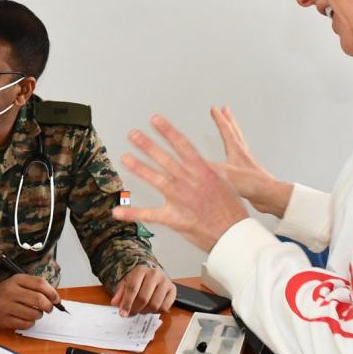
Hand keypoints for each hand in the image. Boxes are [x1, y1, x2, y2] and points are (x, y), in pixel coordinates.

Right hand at [0, 273, 59, 329]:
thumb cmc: (7, 291)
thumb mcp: (19, 282)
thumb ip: (37, 286)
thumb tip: (55, 298)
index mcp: (16, 280)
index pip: (40, 284)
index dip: (52, 293)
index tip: (56, 299)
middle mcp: (10, 292)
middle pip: (39, 300)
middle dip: (48, 306)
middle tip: (49, 308)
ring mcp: (5, 307)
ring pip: (33, 314)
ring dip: (39, 315)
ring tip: (35, 313)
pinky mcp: (2, 320)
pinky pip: (25, 324)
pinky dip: (30, 323)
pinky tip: (26, 318)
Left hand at [110, 265, 175, 316]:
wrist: (153, 276)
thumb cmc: (138, 281)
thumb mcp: (126, 284)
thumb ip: (120, 294)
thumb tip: (115, 303)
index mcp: (140, 270)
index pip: (132, 288)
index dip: (126, 303)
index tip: (122, 313)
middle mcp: (154, 274)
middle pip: (143, 298)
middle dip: (135, 309)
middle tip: (131, 314)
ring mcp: (165, 281)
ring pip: (154, 304)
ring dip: (146, 311)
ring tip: (141, 310)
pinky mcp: (173, 289)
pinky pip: (165, 307)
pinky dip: (157, 311)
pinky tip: (151, 308)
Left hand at [111, 114, 250, 253]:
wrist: (234, 234)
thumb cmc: (232, 210)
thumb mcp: (224, 182)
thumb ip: (206, 171)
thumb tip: (196, 162)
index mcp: (203, 170)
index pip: (182, 144)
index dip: (167, 130)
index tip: (155, 119)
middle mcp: (189, 181)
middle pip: (164, 158)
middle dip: (147, 144)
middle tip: (133, 134)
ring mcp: (180, 198)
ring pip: (155, 178)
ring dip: (138, 167)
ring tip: (125, 157)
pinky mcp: (174, 217)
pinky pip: (149, 215)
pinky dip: (132, 213)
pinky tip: (118, 211)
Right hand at [207, 106, 292, 216]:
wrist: (270, 196)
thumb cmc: (252, 184)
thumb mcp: (225, 174)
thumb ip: (207, 167)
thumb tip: (189, 163)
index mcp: (237, 150)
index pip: (226, 130)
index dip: (219, 119)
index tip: (214, 108)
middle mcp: (243, 154)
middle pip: (235, 132)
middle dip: (229, 120)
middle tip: (226, 109)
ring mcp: (247, 163)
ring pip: (239, 143)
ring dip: (234, 133)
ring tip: (231, 129)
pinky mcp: (249, 174)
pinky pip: (240, 158)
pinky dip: (235, 152)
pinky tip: (232, 159)